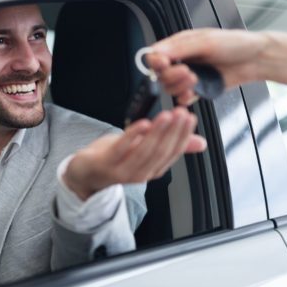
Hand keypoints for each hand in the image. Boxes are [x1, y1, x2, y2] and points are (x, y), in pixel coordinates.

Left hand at [62, 108, 206, 199]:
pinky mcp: (106, 164)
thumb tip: (201, 142)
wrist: (86, 172)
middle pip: (161, 151)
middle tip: (181, 112)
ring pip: (145, 151)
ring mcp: (123, 171)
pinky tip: (143, 123)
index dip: (183, 135)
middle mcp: (141, 173)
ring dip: (158, 132)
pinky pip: (121, 149)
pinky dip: (133, 136)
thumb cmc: (117, 158)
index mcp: (154, 169)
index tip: (190, 117)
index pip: (173, 152)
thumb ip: (171, 144)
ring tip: (167, 115)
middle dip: (173, 131)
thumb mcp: (146, 148)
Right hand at [147, 29, 286, 104]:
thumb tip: (157, 52)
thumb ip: (181, 48)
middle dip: (172, 76)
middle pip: (161, 75)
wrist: (255, 59)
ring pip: (170, 88)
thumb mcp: (207, 41)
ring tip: (195, 80)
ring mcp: (189, 76)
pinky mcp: (198, 89)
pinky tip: (195, 93)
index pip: (155, 55)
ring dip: (180, 87)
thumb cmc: (235, 44)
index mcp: (179, 44)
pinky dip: (186, 98)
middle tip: (188, 72)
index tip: (164, 64)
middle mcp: (182, 60)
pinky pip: (183, 98)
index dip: (156, 62)